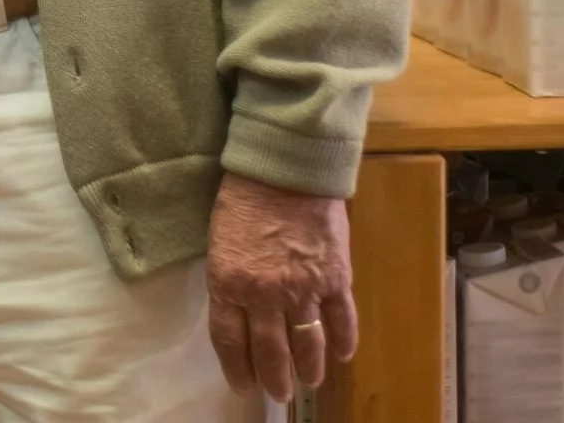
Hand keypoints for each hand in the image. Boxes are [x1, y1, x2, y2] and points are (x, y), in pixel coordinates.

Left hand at [205, 172, 356, 402]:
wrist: (286, 169)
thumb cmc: (243, 198)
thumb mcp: (219, 241)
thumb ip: (230, 279)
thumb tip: (239, 309)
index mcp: (228, 283)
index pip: (229, 341)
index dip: (237, 369)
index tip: (243, 387)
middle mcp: (264, 295)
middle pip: (269, 353)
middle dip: (274, 380)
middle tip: (278, 394)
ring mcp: (303, 290)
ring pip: (307, 346)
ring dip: (308, 369)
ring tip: (308, 381)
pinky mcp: (335, 280)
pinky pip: (342, 322)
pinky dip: (343, 343)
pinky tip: (341, 355)